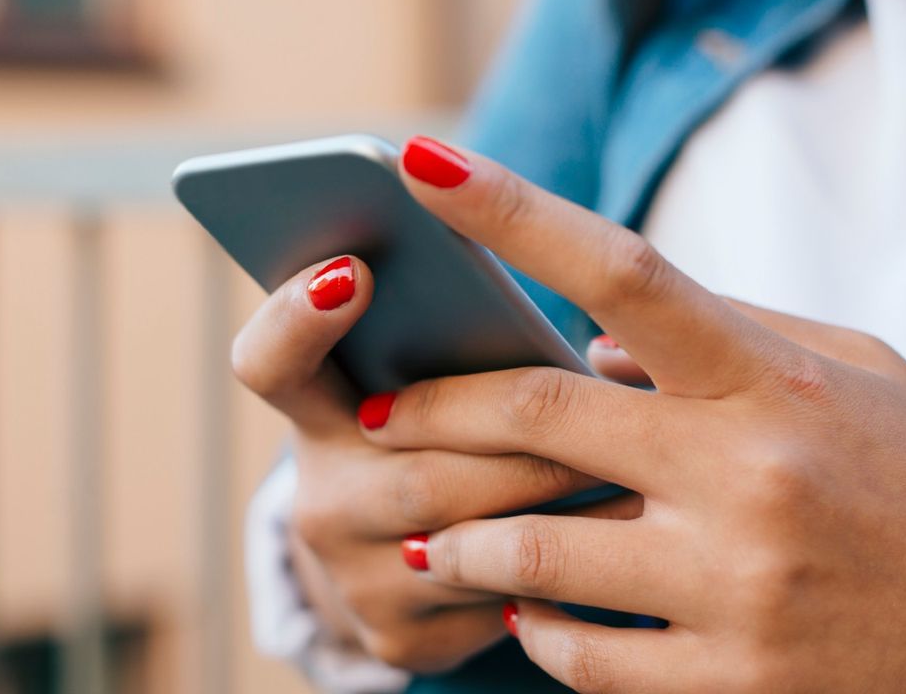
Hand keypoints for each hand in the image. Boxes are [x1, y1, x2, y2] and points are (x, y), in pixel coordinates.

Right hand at [232, 255, 616, 671]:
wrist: (401, 562)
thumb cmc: (443, 435)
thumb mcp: (427, 386)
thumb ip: (452, 340)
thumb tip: (536, 278)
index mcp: (317, 413)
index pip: (269, 363)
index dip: (296, 319)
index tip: (357, 270)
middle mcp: (322, 500)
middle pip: (417, 469)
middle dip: (516, 445)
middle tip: (593, 407)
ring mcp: (356, 577)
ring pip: (468, 541)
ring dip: (557, 502)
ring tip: (635, 465)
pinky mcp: (403, 635)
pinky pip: (498, 599)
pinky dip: (568, 565)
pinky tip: (625, 542)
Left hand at [362, 136, 905, 691]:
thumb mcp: (859, 376)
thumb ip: (731, 335)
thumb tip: (596, 334)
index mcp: (772, 380)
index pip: (620, 268)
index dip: (510, 211)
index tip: (425, 169)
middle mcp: (747, 474)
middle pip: (537, 413)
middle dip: (431, 409)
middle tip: (376, 416)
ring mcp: (737, 586)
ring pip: (533, 553)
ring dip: (457, 542)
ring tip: (425, 538)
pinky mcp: (735, 681)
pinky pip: (583, 659)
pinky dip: (534, 635)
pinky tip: (523, 618)